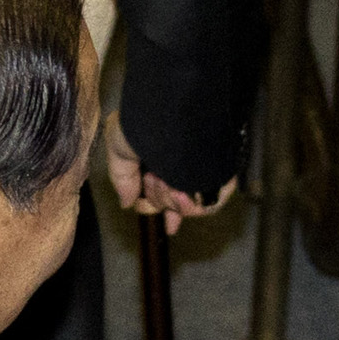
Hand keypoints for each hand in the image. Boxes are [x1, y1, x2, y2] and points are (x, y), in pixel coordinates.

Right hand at [102, 111, 236, 234]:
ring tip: (165, 181)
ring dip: (171, 201)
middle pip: (175, 204)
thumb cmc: (140, 123)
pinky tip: (179, 191)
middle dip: (159, 199)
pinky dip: (193, 205)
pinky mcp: (220, 173)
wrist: (164, 112)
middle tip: (152, 177)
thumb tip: (126, 203)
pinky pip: (210, 204)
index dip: (167, 210)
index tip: (170, 227)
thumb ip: (122, 179)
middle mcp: (185, 165)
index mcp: (163, 159)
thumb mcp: (119, 150)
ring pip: (190, 208)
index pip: (169, 191)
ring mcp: (203, 170)